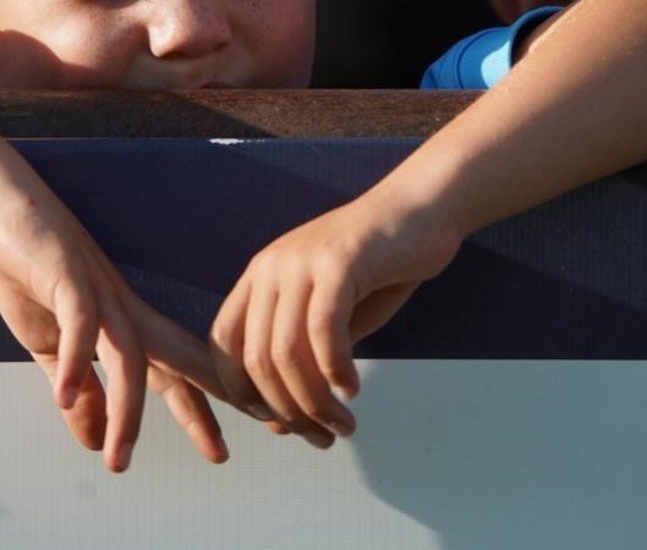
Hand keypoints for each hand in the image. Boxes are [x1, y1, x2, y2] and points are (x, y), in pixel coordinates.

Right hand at [0, 183, 228, 471]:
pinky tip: (65, 398)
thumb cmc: (26, 268)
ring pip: (129, 353)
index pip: (169, 372)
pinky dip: (79, 358)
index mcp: (123, 321)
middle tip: (220, 453)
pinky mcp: (66, 273)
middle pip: (169, 362)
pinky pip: (80, 320)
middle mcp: (122, 306)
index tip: (221, 449)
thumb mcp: (47, 344)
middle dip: (197, 407)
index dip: (197, 408)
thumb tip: (96, 441)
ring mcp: (98, 289)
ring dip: (126, 409)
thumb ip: (77, 388)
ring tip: (118, 457)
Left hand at [209, 193, 462, 443]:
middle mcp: (271, 266)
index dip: (242, 393)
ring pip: (288, 351)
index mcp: (259, 276)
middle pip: (257, 358)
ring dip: (314, 402)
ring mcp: (302, 261)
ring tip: (342, 425)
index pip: (225, 344)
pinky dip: (336, 369)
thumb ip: (307, 355)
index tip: (277, 424)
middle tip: (321, 437)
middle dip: (287, 411)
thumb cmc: (381, 264)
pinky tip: (351, 388)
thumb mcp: (332, 313)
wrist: (421, 208)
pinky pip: (325, 330)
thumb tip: (286, 417)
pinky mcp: (339, 261)